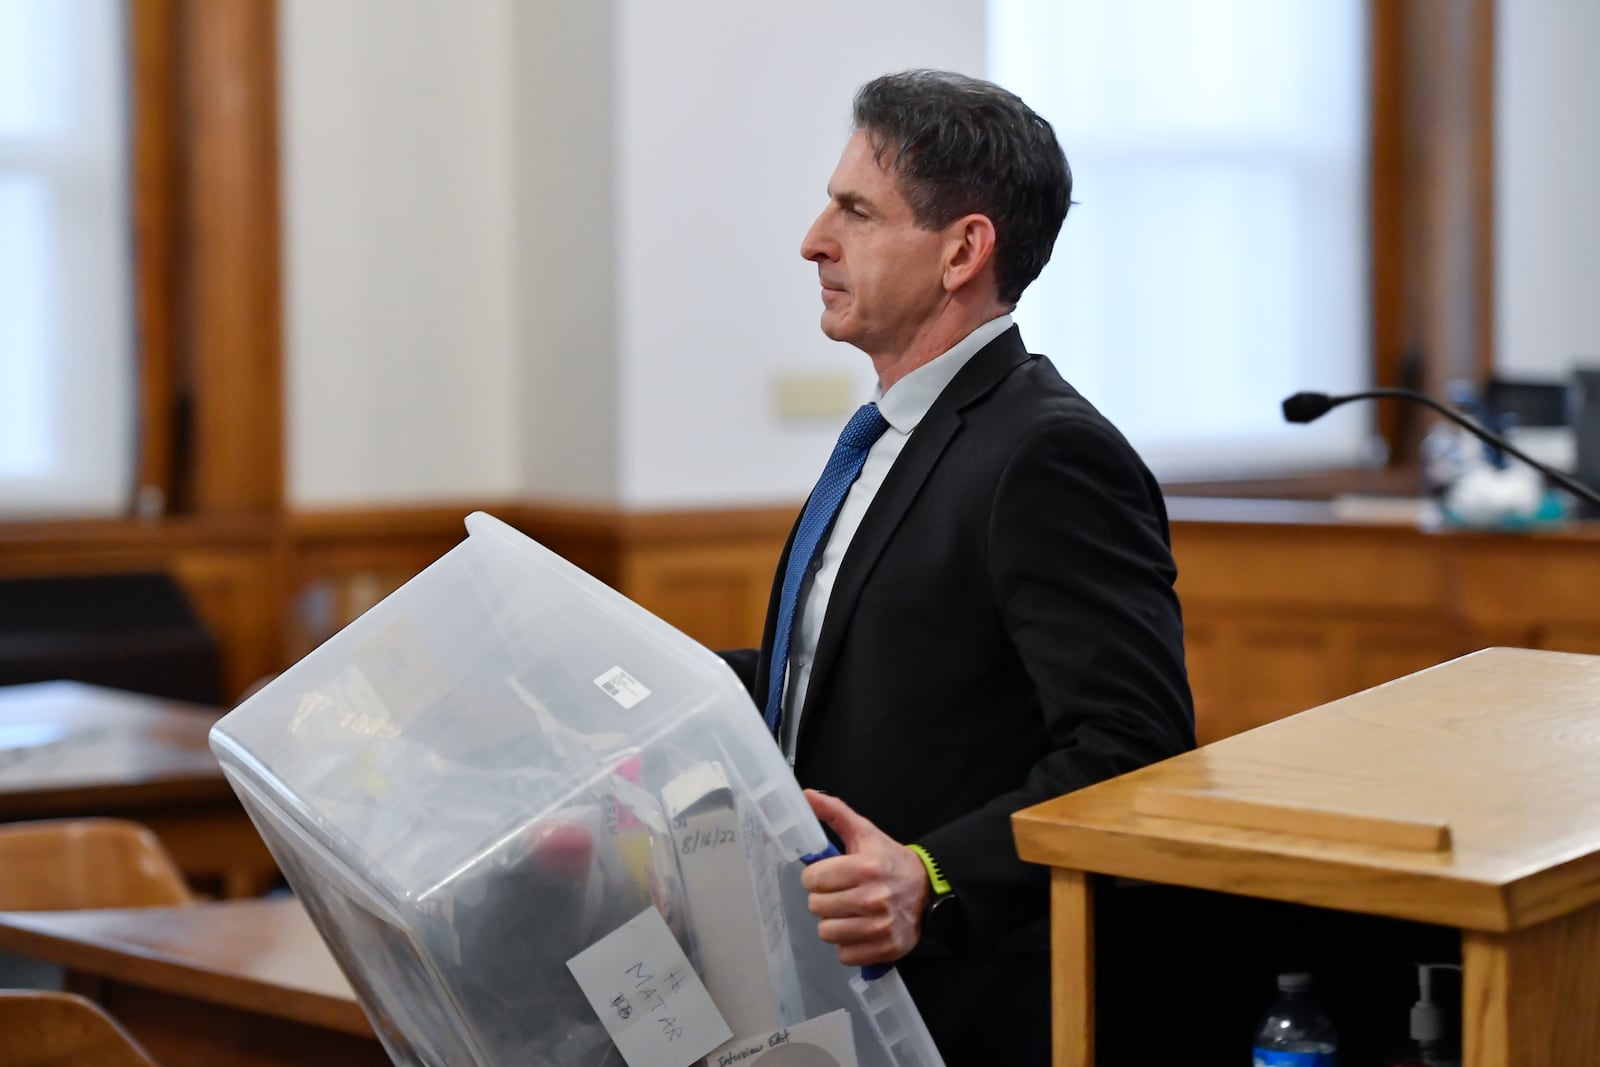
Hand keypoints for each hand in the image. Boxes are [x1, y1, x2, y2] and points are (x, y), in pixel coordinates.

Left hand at [800, 789, 929, 965]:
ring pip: (827, 932)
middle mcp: (873, 898)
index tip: (826, 876)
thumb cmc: (890, 861)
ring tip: (848, 912)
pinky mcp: (885, 949)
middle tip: (839, 893)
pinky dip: (848, 945)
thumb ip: (835, 813)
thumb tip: (807, 795)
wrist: (928, 890)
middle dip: (824, 899)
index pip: (813, 879)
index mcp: (866, 867)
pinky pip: (844, 954)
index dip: (815, 877)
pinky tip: (859, 929)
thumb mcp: (865, 833)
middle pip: (817, 906)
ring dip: (833, 923)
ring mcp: (880, 927)